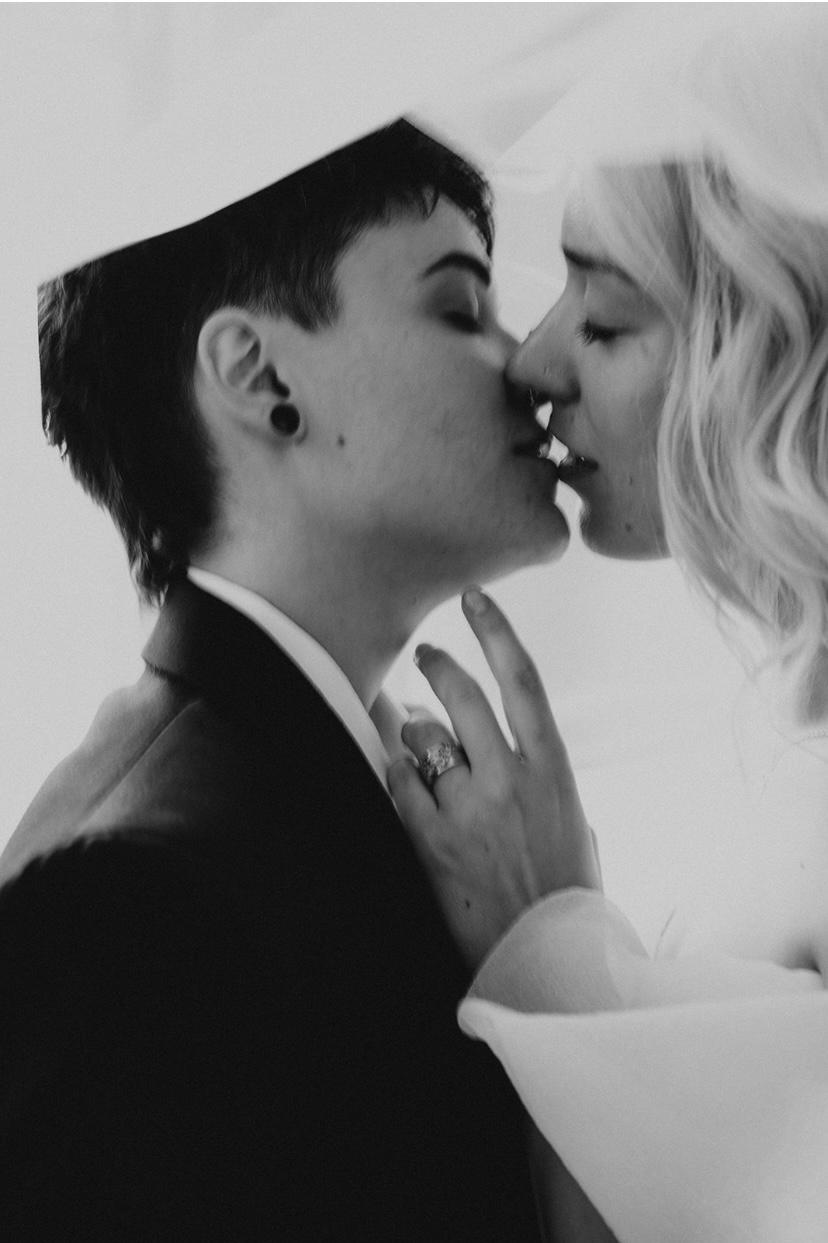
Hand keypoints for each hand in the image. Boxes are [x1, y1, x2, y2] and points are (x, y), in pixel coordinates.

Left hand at [389, 588, 600, 969]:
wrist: (547, 964)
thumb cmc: (568, 894)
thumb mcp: (576, 823)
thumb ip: (543, 775)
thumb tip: (509, 741)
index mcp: (554, 770)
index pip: (523, 680)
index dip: (497, 631)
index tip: (476, 598)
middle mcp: (511, 780)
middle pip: (463, 695)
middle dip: (438, 665)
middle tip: (426, 656)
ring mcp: (468, 810)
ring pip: (423, 736)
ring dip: (413, 730)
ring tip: (416, 740)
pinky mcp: (431, 842)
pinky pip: (398, 783)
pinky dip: (396, 773)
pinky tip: (401, 777)